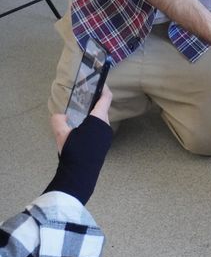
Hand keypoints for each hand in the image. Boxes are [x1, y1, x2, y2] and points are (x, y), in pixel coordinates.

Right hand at [45, 85, 112, 204]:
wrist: (80, 174)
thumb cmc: (74, 151)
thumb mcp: (61, 134)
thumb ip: (59, 120)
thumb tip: (60, 116)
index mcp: (99, 119)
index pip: (105, 99)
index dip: (104, 88)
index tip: (101, 82)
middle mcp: (106, 126)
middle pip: (102, 110)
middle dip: (93, 103)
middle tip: (81, 98)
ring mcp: (106, 137)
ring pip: (99, 121)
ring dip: (90, 116)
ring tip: (77, 114)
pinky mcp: (103, 146)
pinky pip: (98, 131)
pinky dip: (91, 126)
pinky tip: (79, 131)